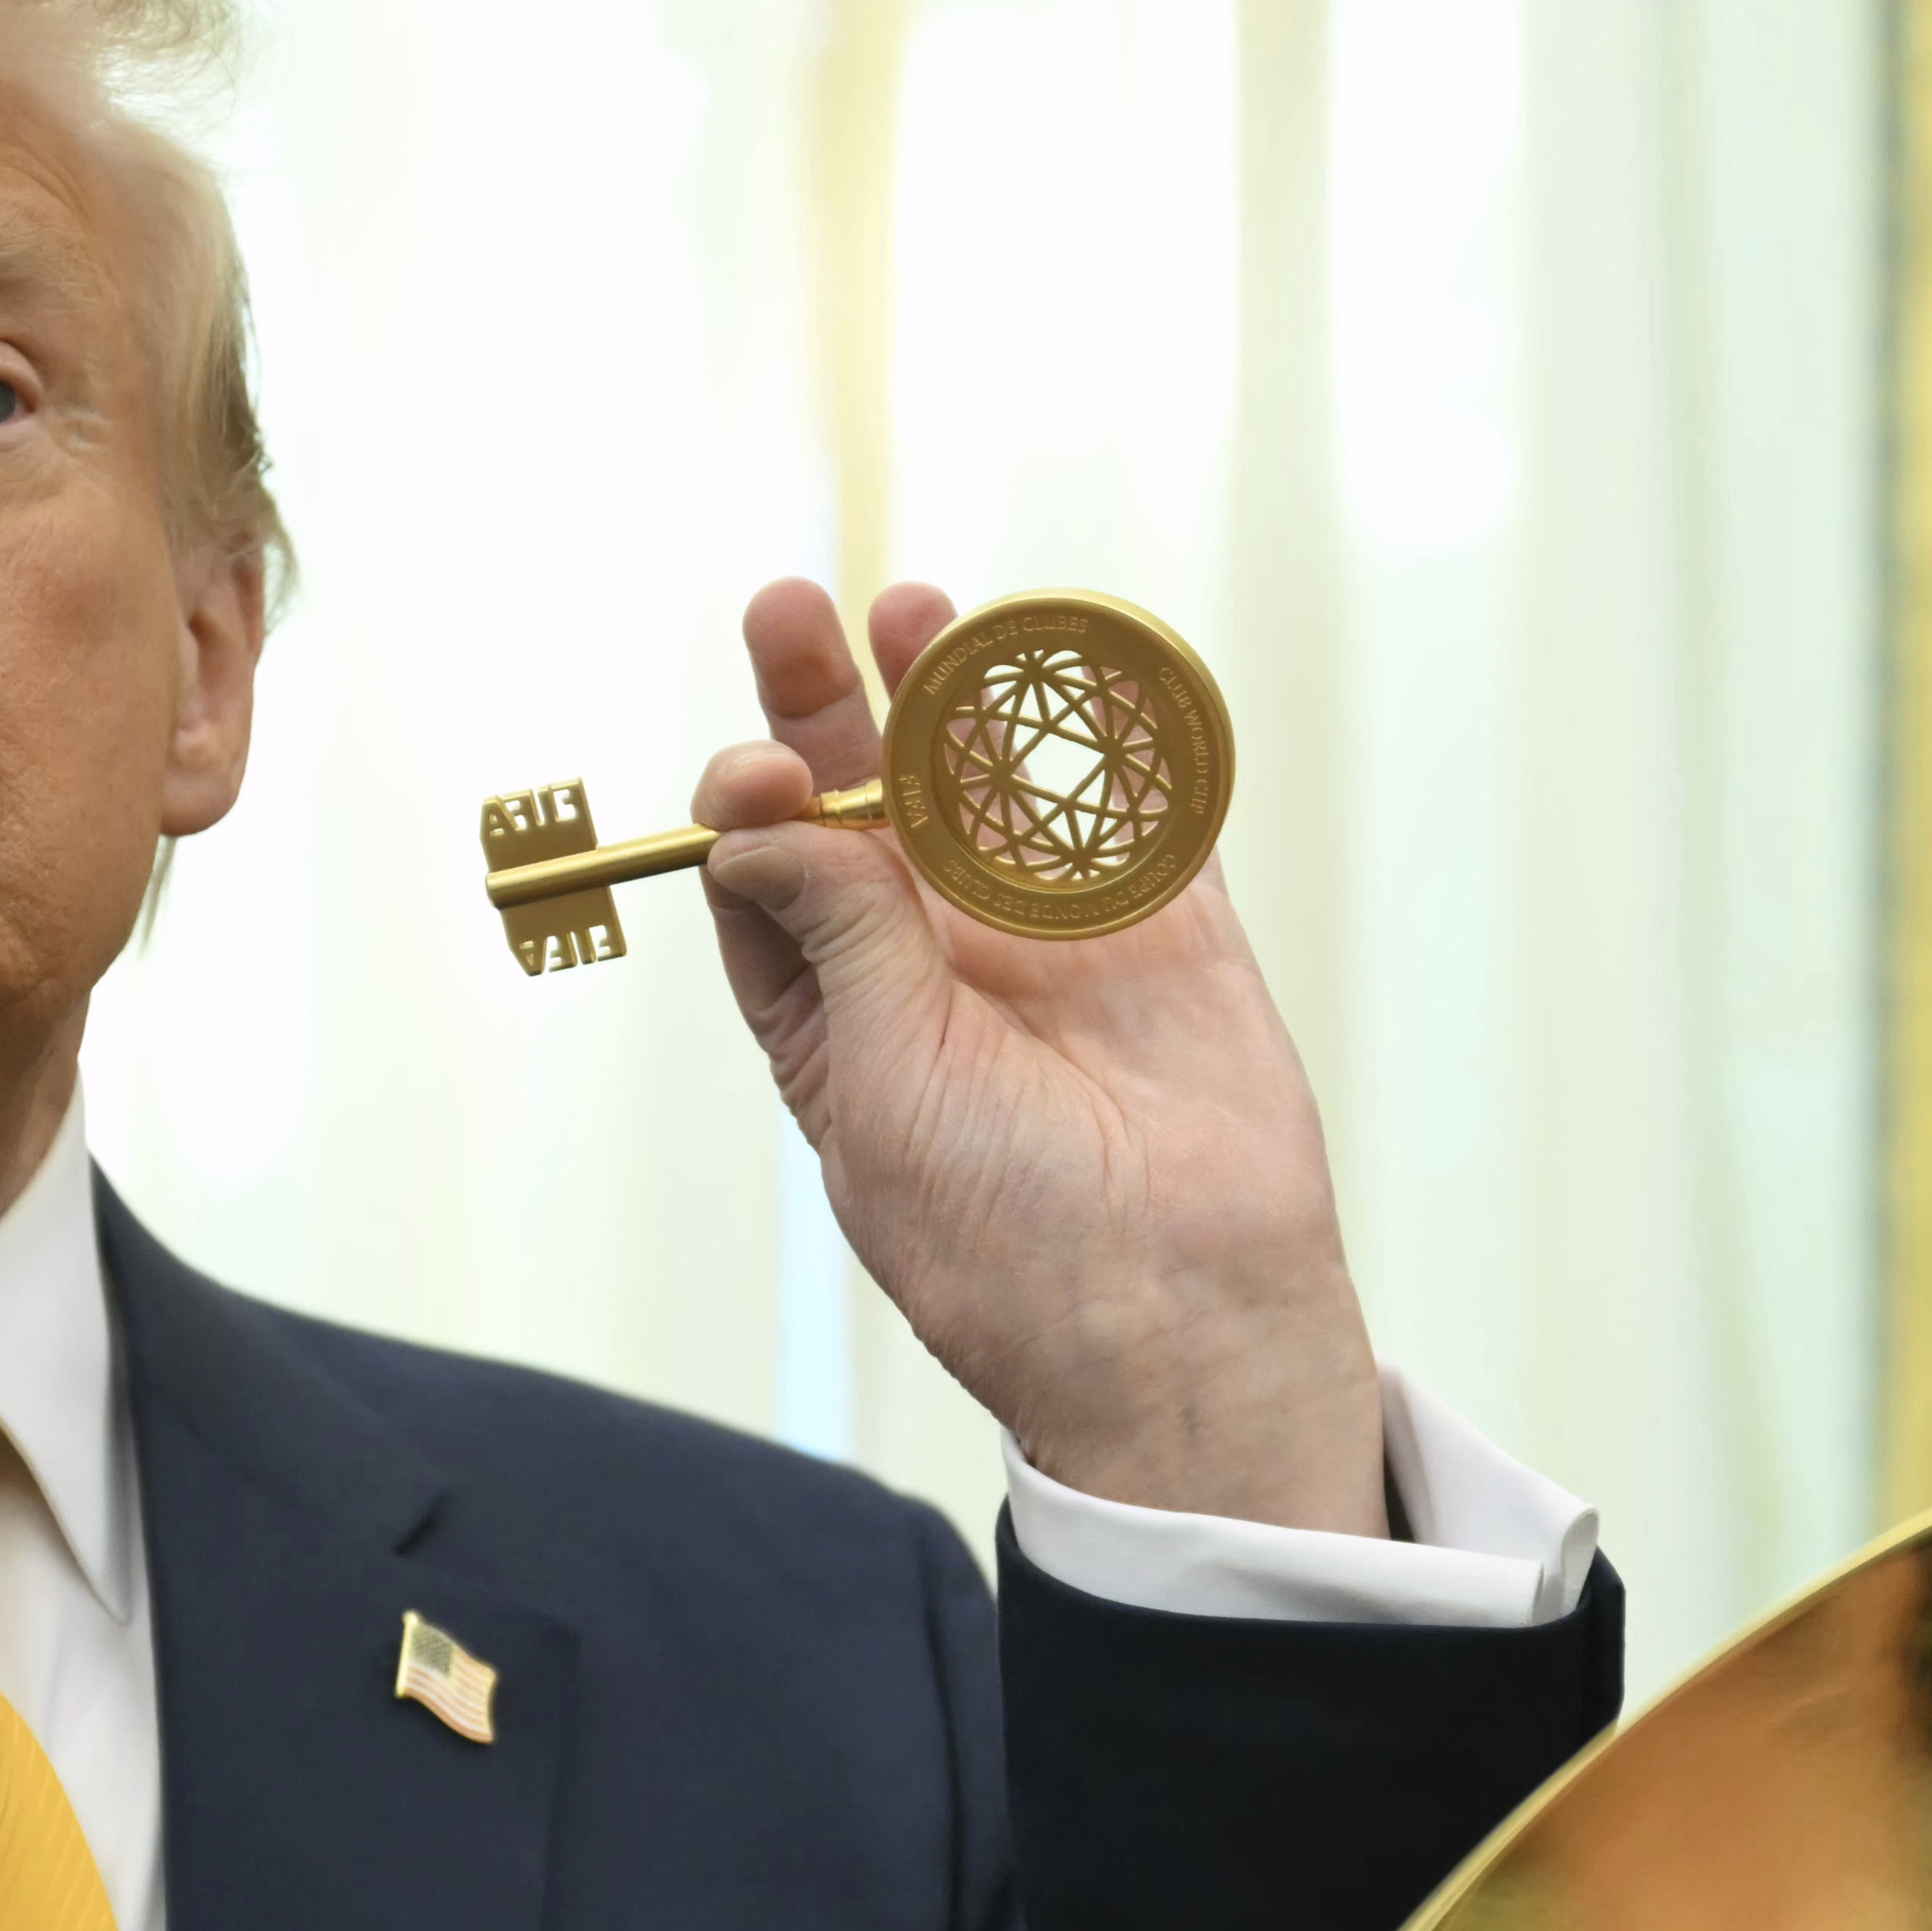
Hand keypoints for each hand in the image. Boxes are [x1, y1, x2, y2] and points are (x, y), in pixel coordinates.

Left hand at [693, 577, 1385, 1537]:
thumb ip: (838, 933)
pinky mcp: (1168, 930)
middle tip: (790, 612)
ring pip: (990, 787)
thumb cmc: (1003, 1237)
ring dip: (948, 697)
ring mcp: (1056, 941)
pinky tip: (1072, 655)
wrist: (1178, 1318)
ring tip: (911, 611)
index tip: (761, 776)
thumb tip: (766, 811)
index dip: (753, 805)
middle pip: (866, 804)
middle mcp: (938, 967)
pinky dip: (1117, 732)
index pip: (772, 874)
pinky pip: (1140, 810)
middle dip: (824, 705)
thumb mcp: (877, 1084)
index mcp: (841, 1017)